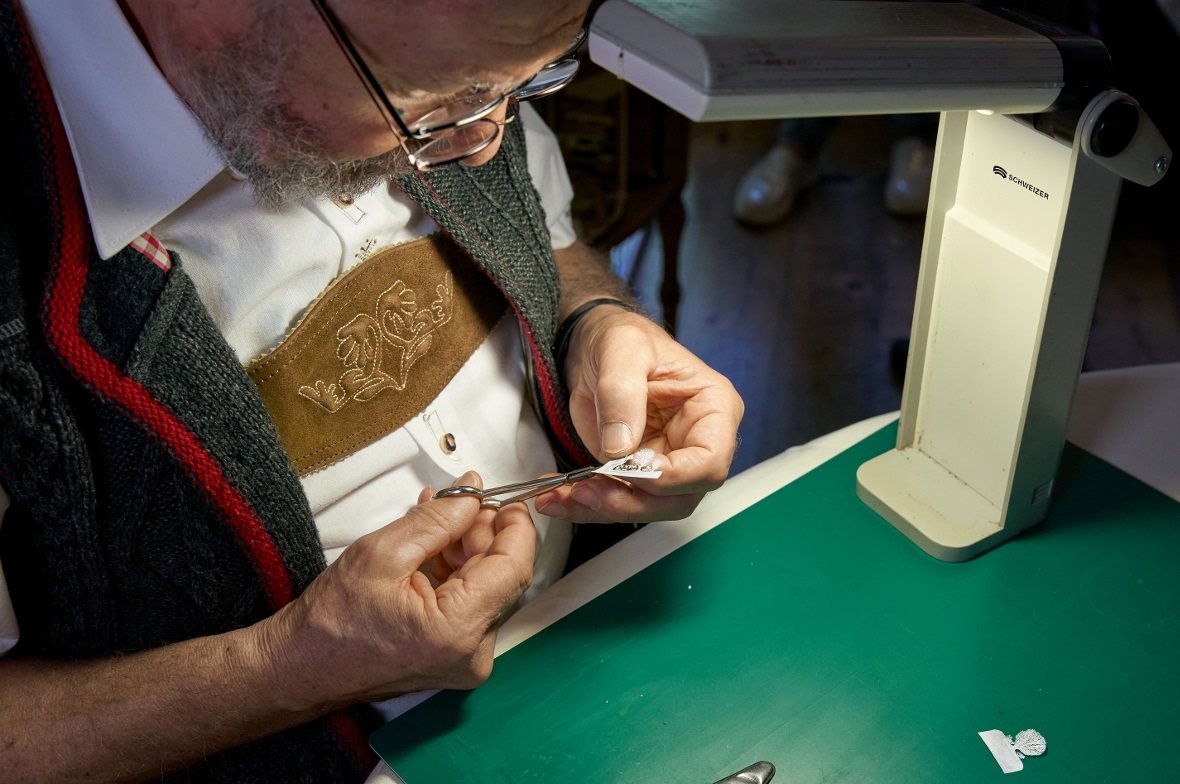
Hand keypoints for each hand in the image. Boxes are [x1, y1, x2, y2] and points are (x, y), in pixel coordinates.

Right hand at [264, 472, 535, 704]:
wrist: (301, 668)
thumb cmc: (331, 622)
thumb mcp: (383, 552)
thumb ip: (438, 519)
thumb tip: (473, 493)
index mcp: (457, 631)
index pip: (513, 567)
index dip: (514, 526)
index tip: (506, 497)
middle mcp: (472, 654)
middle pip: (503, 576)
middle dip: (484, 532)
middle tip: (460, 500)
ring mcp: (466, 660)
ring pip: (487, 587)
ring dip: (468, 548)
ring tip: (438, 515)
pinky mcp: (456, 658)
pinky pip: (472, 604)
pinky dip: (458, 572)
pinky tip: (435, 544)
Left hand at [536, 306, 743, 523]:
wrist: (594, 346)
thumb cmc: (622, 338)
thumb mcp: (621, 348)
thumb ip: (621, 393)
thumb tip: (620, 449)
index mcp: (713, 408)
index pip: (708, 462)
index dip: (671, 477)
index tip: (628, 469)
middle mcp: (696, 443)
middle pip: (679, 497)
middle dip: (630, 501)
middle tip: (585, 489)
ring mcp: (667, 462)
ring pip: (647, 507)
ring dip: (602, 508)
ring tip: (559, 496)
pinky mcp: (635, 474)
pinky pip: (618, 500)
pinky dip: (586, 504)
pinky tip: (558, 497)